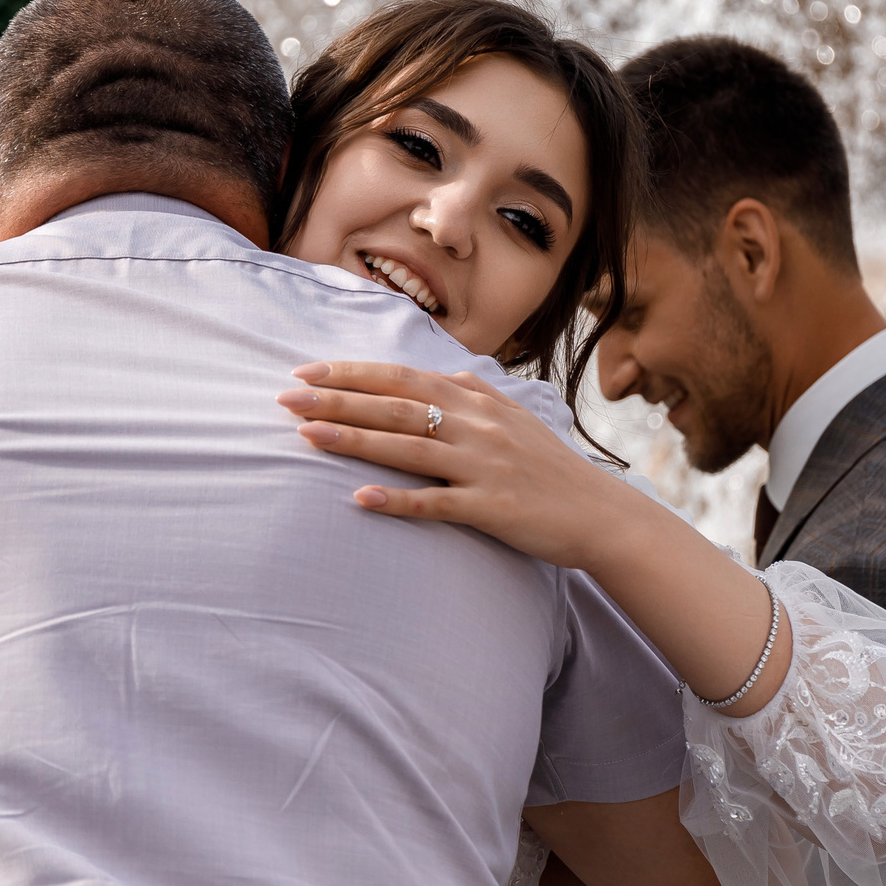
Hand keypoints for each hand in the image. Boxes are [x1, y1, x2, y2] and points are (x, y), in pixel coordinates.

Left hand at [277, 361, 636, 570]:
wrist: (600, 513)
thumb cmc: (550, 468)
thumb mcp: (516, 418)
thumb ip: (477, 393)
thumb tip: (446, 374)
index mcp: (476, 401)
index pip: (402, 377)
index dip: (352, 373)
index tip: (306, 372)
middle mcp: (476, 426)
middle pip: (396, 406)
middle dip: (337, 399)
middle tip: (285, 398)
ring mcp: (483, 465)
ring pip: (408, 447)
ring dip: (355, 439)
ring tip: (307, 436)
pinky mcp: (492, 506)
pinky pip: (437, 502)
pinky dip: (397, 500)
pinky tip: (359, 499)